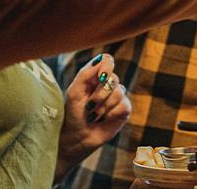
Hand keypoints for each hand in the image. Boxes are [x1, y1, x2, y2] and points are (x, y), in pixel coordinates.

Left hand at [56, 54, 131, 176]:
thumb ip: (86, 74)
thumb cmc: (72, 113)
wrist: (76, 136)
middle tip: (89, 106)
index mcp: (94, 76)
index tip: (100, 77)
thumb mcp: (74, 91)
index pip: (108, 61)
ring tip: (94, 115)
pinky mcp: (124, 110)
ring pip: (118, 92)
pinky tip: (103, 119)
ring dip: (103, 107)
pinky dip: (110, 114)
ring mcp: (117, 97)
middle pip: (113, 78)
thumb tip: (102, 59)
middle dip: (99, 94)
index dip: (107, 66)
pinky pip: (123, 105)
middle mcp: (108, 85)